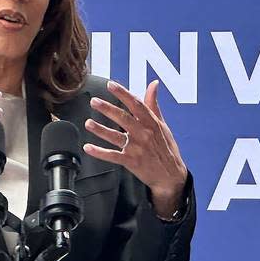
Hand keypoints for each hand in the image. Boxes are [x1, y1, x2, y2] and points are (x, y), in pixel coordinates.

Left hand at [84, 80, 188, 215]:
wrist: (171, 176)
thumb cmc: (166, 148)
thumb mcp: (163, 125)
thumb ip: (153, 104)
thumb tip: (153, 84)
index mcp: (152, 123)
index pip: (136, 104)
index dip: (123, 94)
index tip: (111, 85)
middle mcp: (144, 134)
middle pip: (124, 118)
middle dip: (108, 109)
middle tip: (94, 101)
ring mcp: (137, 149)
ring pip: (116, 137)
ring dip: (100, 130)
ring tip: (88, 123)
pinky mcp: (131, 162)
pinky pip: (113, 156)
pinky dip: (100, 152)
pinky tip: (88, 147)